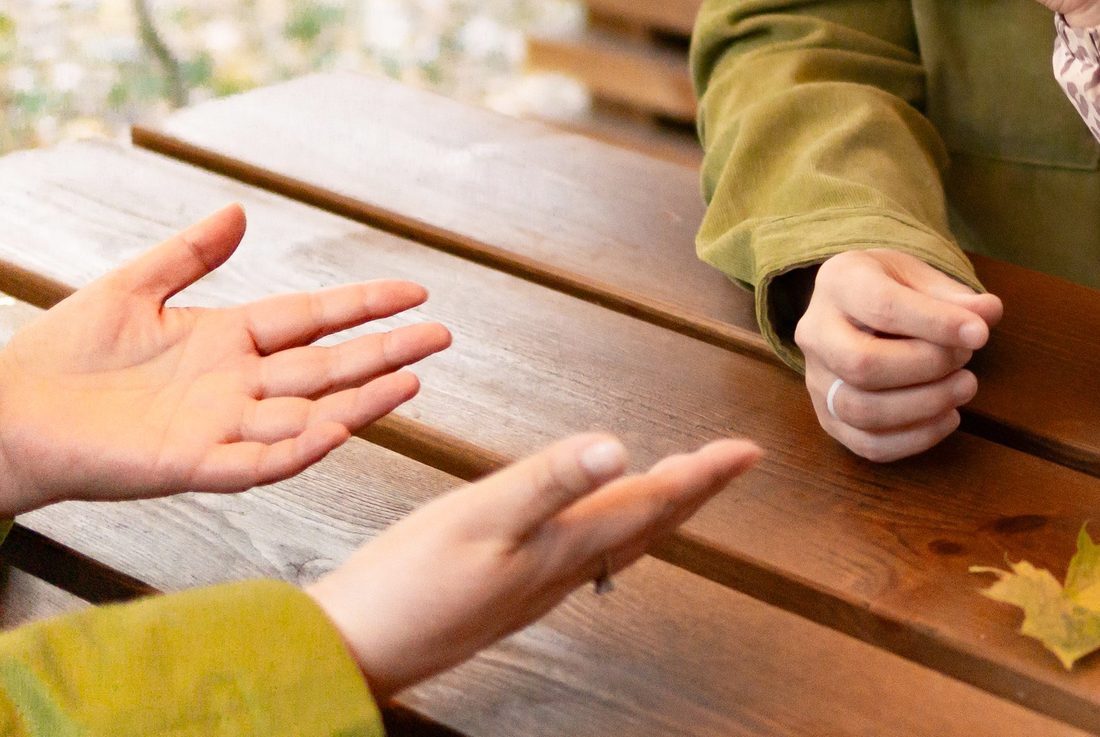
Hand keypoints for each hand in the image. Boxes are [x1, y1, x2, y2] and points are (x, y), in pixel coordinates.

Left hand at [0, 204, 449, 530]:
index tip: (414, 291)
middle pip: (326, 366)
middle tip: (441, 336)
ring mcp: (218, 426)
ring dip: (359, 403)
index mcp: (227, 340)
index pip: (311, 318)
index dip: (363, 306)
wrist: (10, 411)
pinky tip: (338, 431)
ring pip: (306, 415)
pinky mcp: (190, 464)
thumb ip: (189, 253)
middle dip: (385, 351)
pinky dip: (298, 451)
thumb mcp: (132, 286)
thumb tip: (238, 211)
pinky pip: (257, 463)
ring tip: (412, 382)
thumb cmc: (63, 352)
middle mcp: (235, 385)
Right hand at [306, 431, 760, 699]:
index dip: (703, 473)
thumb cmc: (405, 588)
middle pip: (646, 525)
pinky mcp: (507, 594)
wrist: (351, 653)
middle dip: (692, 490)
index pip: (652, 503)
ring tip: (678, 481)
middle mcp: (560, 572)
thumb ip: (549, 481)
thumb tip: (619, 446)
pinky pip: (582, 556)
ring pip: (617, 542)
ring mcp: (534, 588)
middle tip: (731, 461)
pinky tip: (593, 523)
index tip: (748, 451)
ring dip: (655, 508)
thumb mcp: (478, 518)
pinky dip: (609, 528)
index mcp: (563, 548)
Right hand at [795, 249, 1002, 461]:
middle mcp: (815, 331)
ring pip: (860, 410)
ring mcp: (815, 379)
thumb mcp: (922, 277)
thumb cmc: (893, 287)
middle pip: (861, 365)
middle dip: (926, 367)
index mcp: (838, 280)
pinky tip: (948, 417)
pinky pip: (866, 444)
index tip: (980, 334)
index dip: (935, 324)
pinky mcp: (827, 417)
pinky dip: (915, 438)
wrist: (855, 305)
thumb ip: (954, 297)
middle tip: (967, 358)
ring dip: (924, 406)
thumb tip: (989, 313)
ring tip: (965, 387)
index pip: (881, 306)